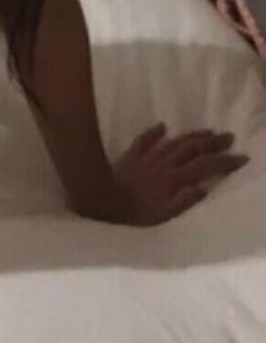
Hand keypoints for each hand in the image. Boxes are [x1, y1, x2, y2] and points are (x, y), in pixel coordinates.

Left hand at [98, 122, 249, 225]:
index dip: (224, 162)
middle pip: (192, 149)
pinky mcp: (130, 156)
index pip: (205, 167)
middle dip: (212, 143)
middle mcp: (162, 164)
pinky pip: (143, 140)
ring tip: (207, 131)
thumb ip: (184, 202)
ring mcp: (146, 158)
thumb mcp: (163, 216)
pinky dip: (154, 132)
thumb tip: (203, 189)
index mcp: (173, 179)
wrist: (100, 200)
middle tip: (229, 137)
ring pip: (173, 142)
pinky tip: (162, 126)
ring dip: (191, 136)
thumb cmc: (133, 215)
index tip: (241, 157)